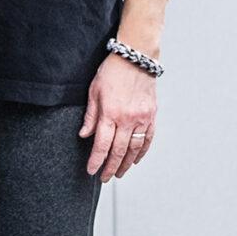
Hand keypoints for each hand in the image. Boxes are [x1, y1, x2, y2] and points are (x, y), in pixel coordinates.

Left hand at [80, 51, 158, 180]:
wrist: (136, 58)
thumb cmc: (112, 72)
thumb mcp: (93, 92)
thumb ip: (90, 116)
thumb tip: (84, 135)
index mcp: (110, 114)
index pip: (102, 144)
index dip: (96, 160)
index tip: (92, 171)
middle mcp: (128, 119)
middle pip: (118, 150)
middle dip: (110, 167)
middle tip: (105, 177)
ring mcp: (142, 118)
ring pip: (135, 148)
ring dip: (126, 163)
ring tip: (119, 173)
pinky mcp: (152, 115)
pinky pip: (148, 139)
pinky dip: (142, 152)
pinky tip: (135, 160)